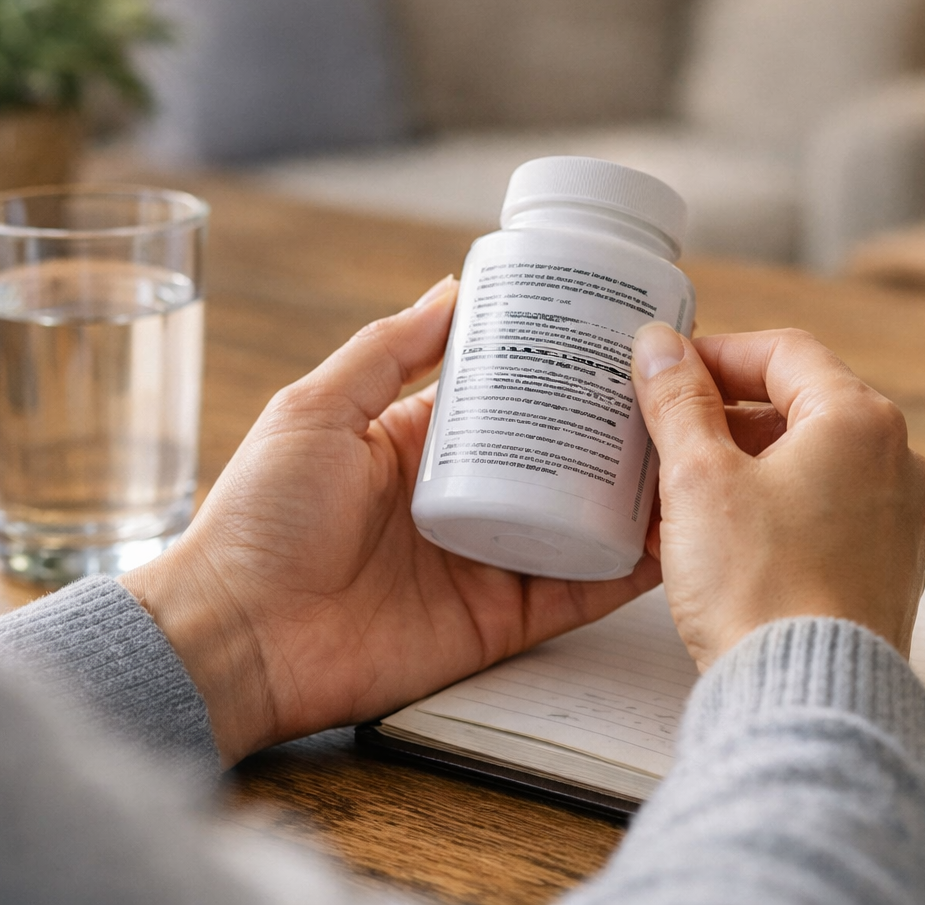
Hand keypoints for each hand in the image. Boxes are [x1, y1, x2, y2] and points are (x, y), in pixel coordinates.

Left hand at [123, 277, 660, 764]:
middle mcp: (460, 501)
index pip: (507, 399)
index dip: (558, 373)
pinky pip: (575, 593)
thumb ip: (388, 350)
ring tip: (687, 458)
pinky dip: (623, 571)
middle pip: (554, 460)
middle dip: (609, 432)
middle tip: (671, 397)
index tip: (613, 343)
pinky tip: (669, 540)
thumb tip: (453, 288)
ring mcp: (484, 562)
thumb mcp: (317, 409)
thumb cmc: (258, 520)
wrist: (237, 637)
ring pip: (577, 523)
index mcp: (417, 446)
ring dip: (629, 498)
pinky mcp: (498, 621)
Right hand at [630, 324, 924, 668]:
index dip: (715, 354)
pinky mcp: (885, 572)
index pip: (783, 351)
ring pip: (807, 466)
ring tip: (676, 498)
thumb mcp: (699, 478)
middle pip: (799, 408)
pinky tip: (714, 543)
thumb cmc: (759, 588)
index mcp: (860, 421)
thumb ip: (678, 401)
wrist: (808, 700)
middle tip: (664, 436)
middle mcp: (897, 463)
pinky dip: (769, 514)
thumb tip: (659, 344)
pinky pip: (821, 517)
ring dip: (740, 470)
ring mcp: (898, 521)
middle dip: (723, 419)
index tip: (666, 372)